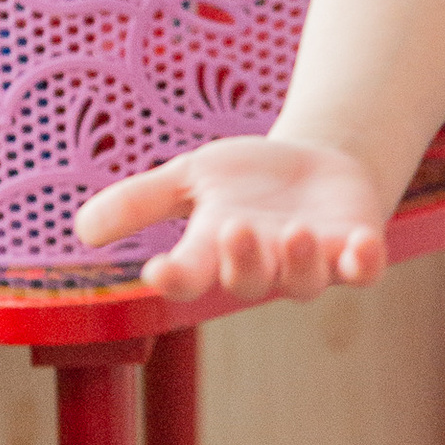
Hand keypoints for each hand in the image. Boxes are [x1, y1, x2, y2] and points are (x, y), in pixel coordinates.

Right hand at [73, 137, 389, 304]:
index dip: (175, 278)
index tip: (156, 270)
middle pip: (248, 281)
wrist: (320, 162)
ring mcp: (311, 264)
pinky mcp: (355, 253)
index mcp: (215, 253)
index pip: (189, 277)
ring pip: (303, 282)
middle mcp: (263, 268)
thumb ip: (140, 201)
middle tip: (235, 228)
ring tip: (292, 231)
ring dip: (298, 261)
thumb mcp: (192, 177)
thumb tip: (81, 228)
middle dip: (242, 260)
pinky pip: (362, 272)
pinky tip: (362, 245)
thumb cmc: (249, 177)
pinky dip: (362, 263)